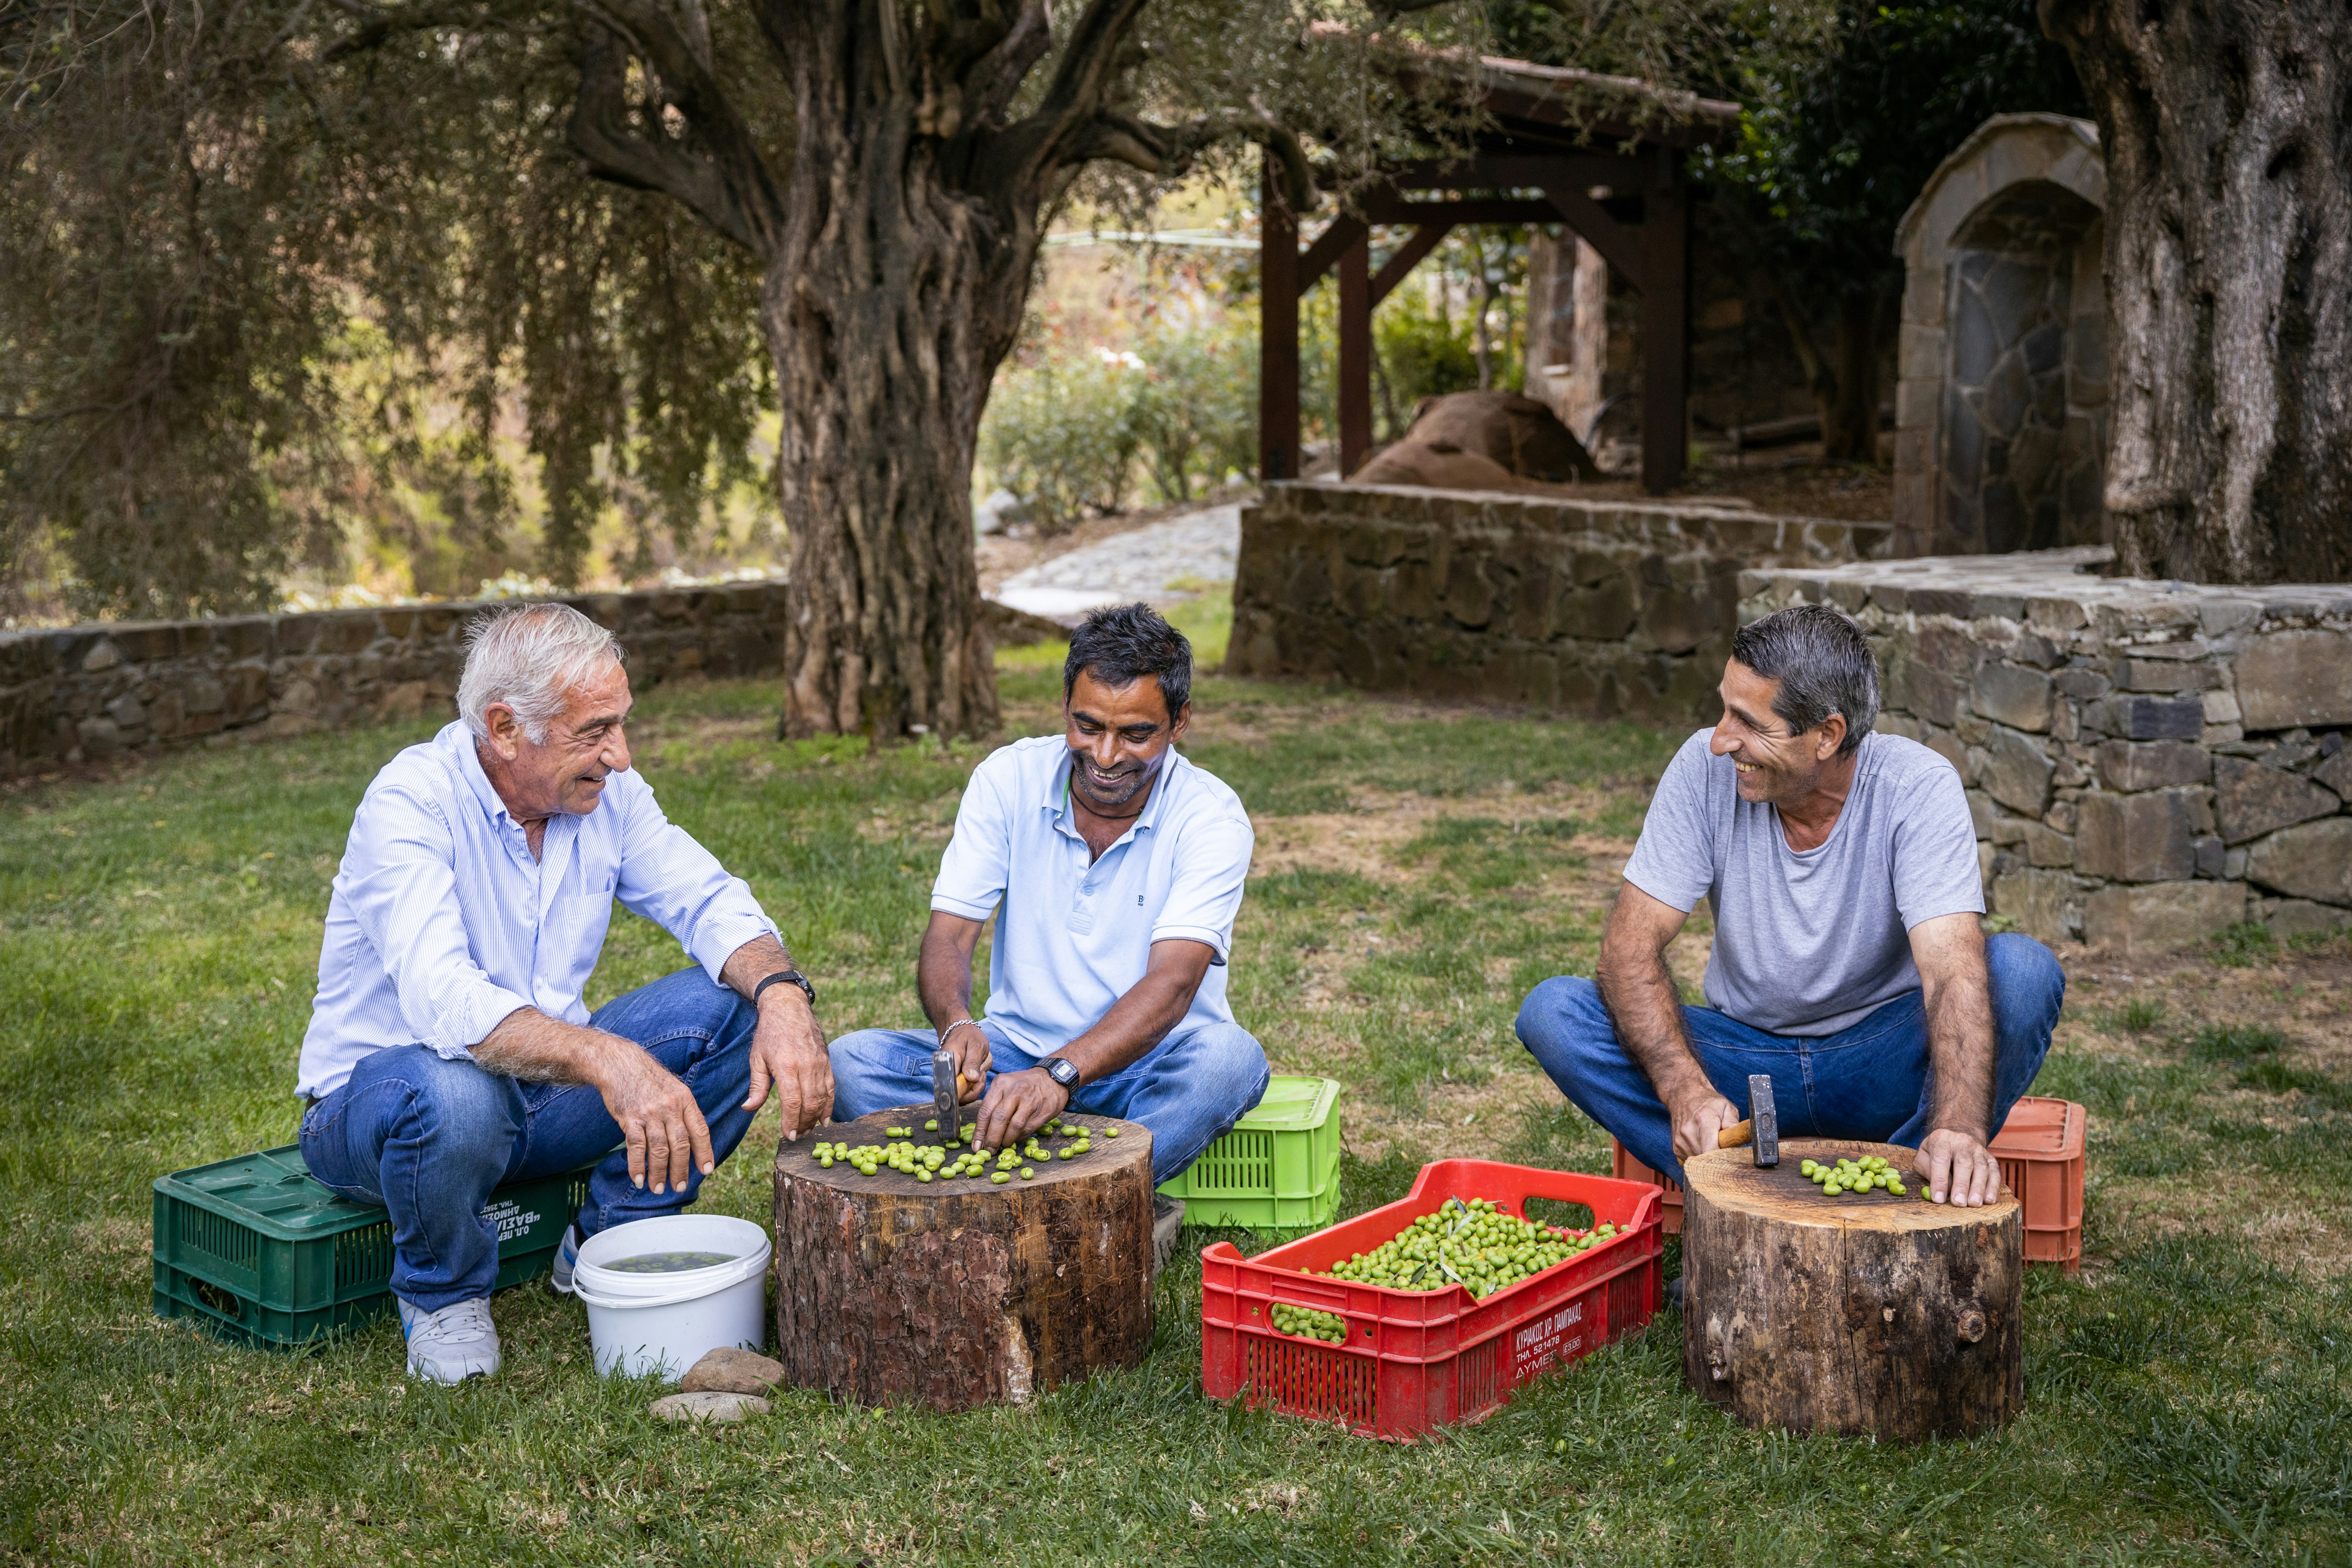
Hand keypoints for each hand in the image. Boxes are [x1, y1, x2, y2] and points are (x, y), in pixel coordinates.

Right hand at [593, 1036, 714, 1196]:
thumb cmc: (649, 1079)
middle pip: (680, 1144)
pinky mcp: (630, 1118)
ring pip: (659, 1150)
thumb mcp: (674, 1088)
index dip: (705, 1152)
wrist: (619, 1063)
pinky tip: (639, 1179)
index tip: (706, 1170)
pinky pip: (636, 1147)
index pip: (700, 1130)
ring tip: (658, 1188)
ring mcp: (649, 1113)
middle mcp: (670, 1107)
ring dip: (659, 1173)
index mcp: (685, 1099)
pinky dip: (637, 1166)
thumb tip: (693, 1140)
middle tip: (679, 1187)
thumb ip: (683, 1112)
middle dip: (681, 1170)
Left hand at [745, 988, 832, 1140]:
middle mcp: (806, 1065)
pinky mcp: (827, 1061)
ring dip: (816, 1117)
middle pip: (810, 1103)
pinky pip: (831, 1087)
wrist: (789, 1007)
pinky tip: (824, 1118)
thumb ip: (756, 1086)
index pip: (792, 1102)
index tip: (789, 1135)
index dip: (791, 1121)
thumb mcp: (756, 1058)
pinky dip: (829, 1105)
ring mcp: (820, 1063)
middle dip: (804, 1123)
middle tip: (798, 1135)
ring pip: (822, 1098)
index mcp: (786, 1066)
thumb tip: (748, 1108)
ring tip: (808, 1129)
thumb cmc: (769, 1033)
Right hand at [939, 1018, 991, 1103]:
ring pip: (961, 1095)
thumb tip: (971, 1078)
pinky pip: (963, 1091)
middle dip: (972, 1092)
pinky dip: (973, 1087)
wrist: (961, 1031)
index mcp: (947, 1063)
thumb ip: (973, 1062)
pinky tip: (978, 1076)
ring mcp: (949, 1078)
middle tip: (982, 1077)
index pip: (950, 1086)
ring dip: (974, 1090)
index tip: (976, 1084)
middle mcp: (945, 1073)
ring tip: (981, 1074)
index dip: (962, 1092)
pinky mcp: (955, 1080)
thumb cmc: (969, 1036)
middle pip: (955, 1095)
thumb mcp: (976, 1046)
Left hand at [974, 1067, 1070, 1152]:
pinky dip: (1018, 1138)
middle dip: (991, 1139)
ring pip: (1013, 1126)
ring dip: (1006, 1141)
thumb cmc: (1024, 1085)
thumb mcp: (1006, 1085)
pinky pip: (1027, 1129)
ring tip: (1001, 1147)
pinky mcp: (1042, 1110)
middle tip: (989, 1150)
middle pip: (998, 1119)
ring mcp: (1030, 1100)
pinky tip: (1014, 1141)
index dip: (980, 1131)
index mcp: (1001, 1083)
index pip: (985, 1110)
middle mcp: (1014, 1090)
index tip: (976, 1145)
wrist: (1052, 1078)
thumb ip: (994, 1103)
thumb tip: (982, 1131)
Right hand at [1667, 1086, 1742, 1163]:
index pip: (1711, 1150)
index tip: (1729, 1155)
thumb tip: (1738, 1139)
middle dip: (1717, 1158)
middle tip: (1722, 1149)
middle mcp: (1688, 1131)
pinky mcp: (1676, 1147)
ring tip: (1711, 1144)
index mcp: (1703, 1121)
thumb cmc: (1707, 1102)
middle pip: (1706, 1159)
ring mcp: (1680, 1141)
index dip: (1722, 1157)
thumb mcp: (1726, 1107)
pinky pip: (1691, 1161)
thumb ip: (1733, 1123)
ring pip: (1698, 1162)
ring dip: (1707, 1158)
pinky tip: (1701, 1145)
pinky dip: (1698, 1157)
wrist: (1683, 1096)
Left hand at [1915, 1127, 2000, 1206]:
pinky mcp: (1990, 1158)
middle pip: (1964, 1163)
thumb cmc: (1935, 1153)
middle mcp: (1962, 1142)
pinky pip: (1995, 1172)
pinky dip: (1993, 1187)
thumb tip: (1944, 1189)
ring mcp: (1978, 1149)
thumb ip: (1928, 1171)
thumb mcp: (1923, 1157)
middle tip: (1959, 1203)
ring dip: (1979, 1188)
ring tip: (1974, 1204)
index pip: (1940, 1159)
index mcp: (1942, 1139)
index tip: (1938, 1199)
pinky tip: (1989, 1200)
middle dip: (1961, 1185)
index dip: (1939, 1180)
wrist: (1955, 1139)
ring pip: (1982, 1168)